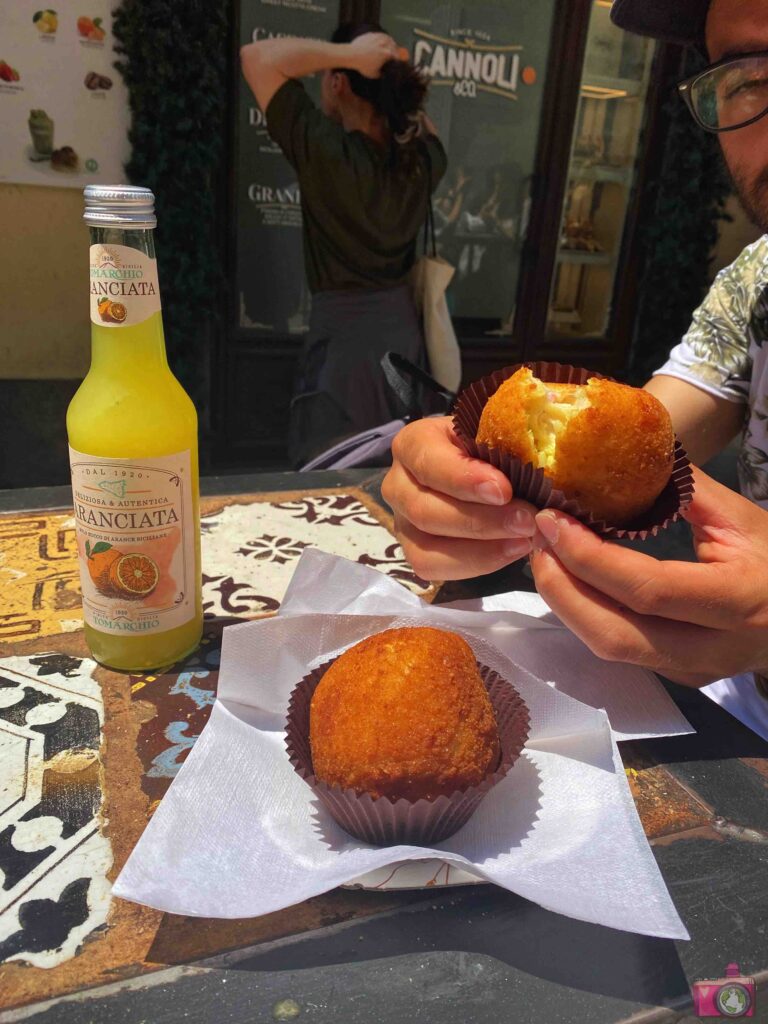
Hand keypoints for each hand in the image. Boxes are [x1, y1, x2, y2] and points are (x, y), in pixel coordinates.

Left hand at [347, 32, 398, 78]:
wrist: (351, 54)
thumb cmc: (363, 65)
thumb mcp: (374, 74)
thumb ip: (381, 74)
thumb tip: (383, 74)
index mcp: (388, 53)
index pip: (397, 56)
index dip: (399, 60)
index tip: (398, 62)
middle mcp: (385, 43)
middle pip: (394, 45)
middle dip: (396, 50)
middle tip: (395, 53)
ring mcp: (378, 37)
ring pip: (388, 38)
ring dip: (390, 42)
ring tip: (390, 45)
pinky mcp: (372, 34)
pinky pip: (380, 35)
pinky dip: (382, 38)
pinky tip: (381, 41)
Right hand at [382, 417, 537, 580]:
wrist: (486, 468)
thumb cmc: (491, 445)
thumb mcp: (496, 432)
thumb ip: (508, 441)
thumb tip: (543, 455)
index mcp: (413, 444)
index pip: (428, 462)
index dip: (463, 479)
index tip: (504, 490)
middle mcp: (398, 483)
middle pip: (426, 510)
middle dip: (481, 521)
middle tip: (527, 521)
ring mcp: (402, 522)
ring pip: (426, 546)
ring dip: (480, 549)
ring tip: (524, 541)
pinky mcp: (414, 550)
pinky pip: (434, 568)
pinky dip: (476, 564)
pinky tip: (510, 552)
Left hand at [529, 467, 767, 686]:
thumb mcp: (742, 519)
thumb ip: (682, 490)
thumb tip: (624, 455)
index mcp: (737, 599)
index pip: (648, 589)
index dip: (590, 557)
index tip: (552, 521)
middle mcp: (712, 647)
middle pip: (615, 635)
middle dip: (561, 590)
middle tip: (537, 542)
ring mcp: (693, 670)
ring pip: (611, 650)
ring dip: (566, 603)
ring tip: (546, 556)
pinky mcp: (677, 675)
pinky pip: (620, 649)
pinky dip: (585, 614)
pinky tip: (571, 579)